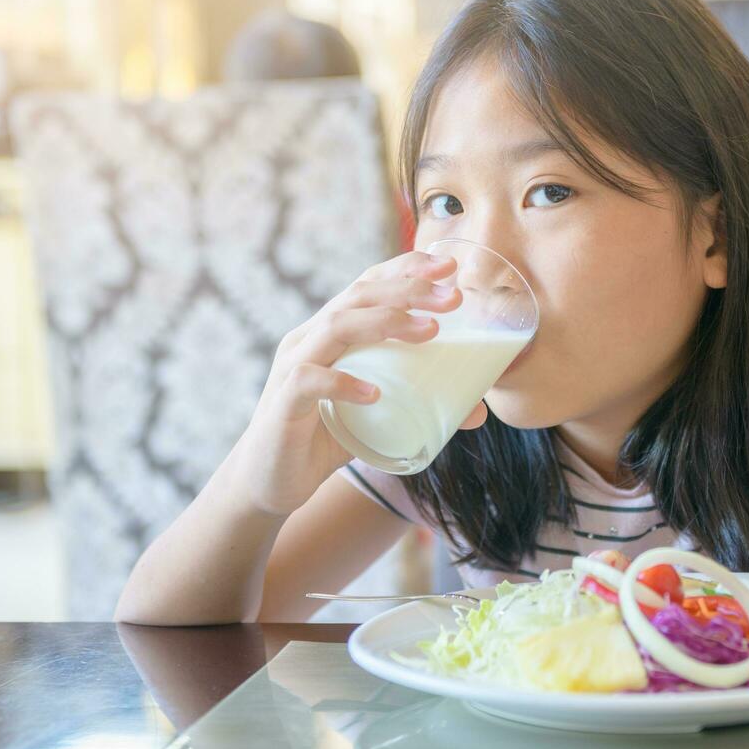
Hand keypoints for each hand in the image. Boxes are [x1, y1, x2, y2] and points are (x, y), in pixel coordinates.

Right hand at [228, 250, 482, 516]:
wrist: (270, 483)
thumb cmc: (324, 440)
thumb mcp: (377, 417)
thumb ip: (419, 405)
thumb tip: (478, 410)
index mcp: (330, 331)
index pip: (368, 284)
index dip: (406, 268)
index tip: (448, 264)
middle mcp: (309, 338)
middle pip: (358, 295)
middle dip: (409, 288)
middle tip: (454, 296)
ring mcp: (292, 367)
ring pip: (336, 325)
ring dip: (386, 322)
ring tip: (430, 331)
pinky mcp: (282, 403)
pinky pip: (309, 380)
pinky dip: (344, 382)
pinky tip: (375, 393)